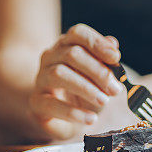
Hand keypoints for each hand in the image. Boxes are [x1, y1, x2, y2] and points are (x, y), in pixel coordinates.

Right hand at [30, 24, 123, 138]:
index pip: (77, 33)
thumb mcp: (100, 76)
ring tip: (104, 101)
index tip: (116, 58)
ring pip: (58, 74)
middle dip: (97, 71)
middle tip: (116, 89)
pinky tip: (91, 118)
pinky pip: (51, 104)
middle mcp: (50, 58)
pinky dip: (73, 113)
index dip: (97, 43)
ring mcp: (40, 79)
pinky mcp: (36, 103)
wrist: (65, 117)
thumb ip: (106, 60)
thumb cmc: (86, 91)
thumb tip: (112, 44)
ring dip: (86, 88)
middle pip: (71, 54)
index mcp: (66, 45)